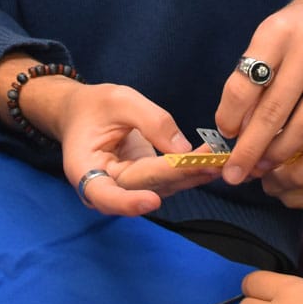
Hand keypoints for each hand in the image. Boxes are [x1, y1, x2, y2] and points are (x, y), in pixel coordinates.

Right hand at [51, 81, 223, 217]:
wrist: (83, 113)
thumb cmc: (95, 106)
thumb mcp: (119, 101)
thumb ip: (151, 121)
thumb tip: (183, 151)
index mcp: (84, 169)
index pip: (104, 195)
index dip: (128, 202)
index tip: (152, 201)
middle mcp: (105, 187)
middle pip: (143, 187)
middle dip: (178, 176)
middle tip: (209, 163)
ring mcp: (127, 188)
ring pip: (162, 187)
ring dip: (191, 175)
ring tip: (219, 160)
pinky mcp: (146, 182)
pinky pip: (169, 180)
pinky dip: (191, 171)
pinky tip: (214, 161)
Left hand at [214, 0, 302, 183]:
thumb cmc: (300, 23)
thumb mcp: (270, 36)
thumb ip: (253, 77)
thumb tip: (237, 128)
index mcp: (276, 32)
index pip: (243, 86)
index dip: (230, 117)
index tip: (224, 135)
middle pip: (273, 112)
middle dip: (251, 149)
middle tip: (235, 173)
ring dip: (280, 152)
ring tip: (264, 166)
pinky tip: (292, 147)